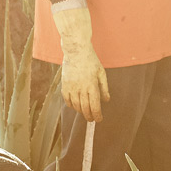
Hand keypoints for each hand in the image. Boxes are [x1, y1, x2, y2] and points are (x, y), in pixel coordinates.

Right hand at [52, 3, 107, 121]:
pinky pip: (66, 100)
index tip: (99, 119)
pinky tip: (75, 106)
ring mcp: (71, 87)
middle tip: (92, 119)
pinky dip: (71, 105)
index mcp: (92, 85)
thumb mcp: (101, 73)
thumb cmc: (91, 60)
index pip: (95, 105)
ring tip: (85, 113)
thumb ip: (104, 88)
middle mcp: (81, 88)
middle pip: (85, 108)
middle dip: (89, 116)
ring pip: (76, 105)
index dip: (97, 115)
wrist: (76, 50)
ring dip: (81, 111)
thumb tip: (106, 100)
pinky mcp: (64, 85)